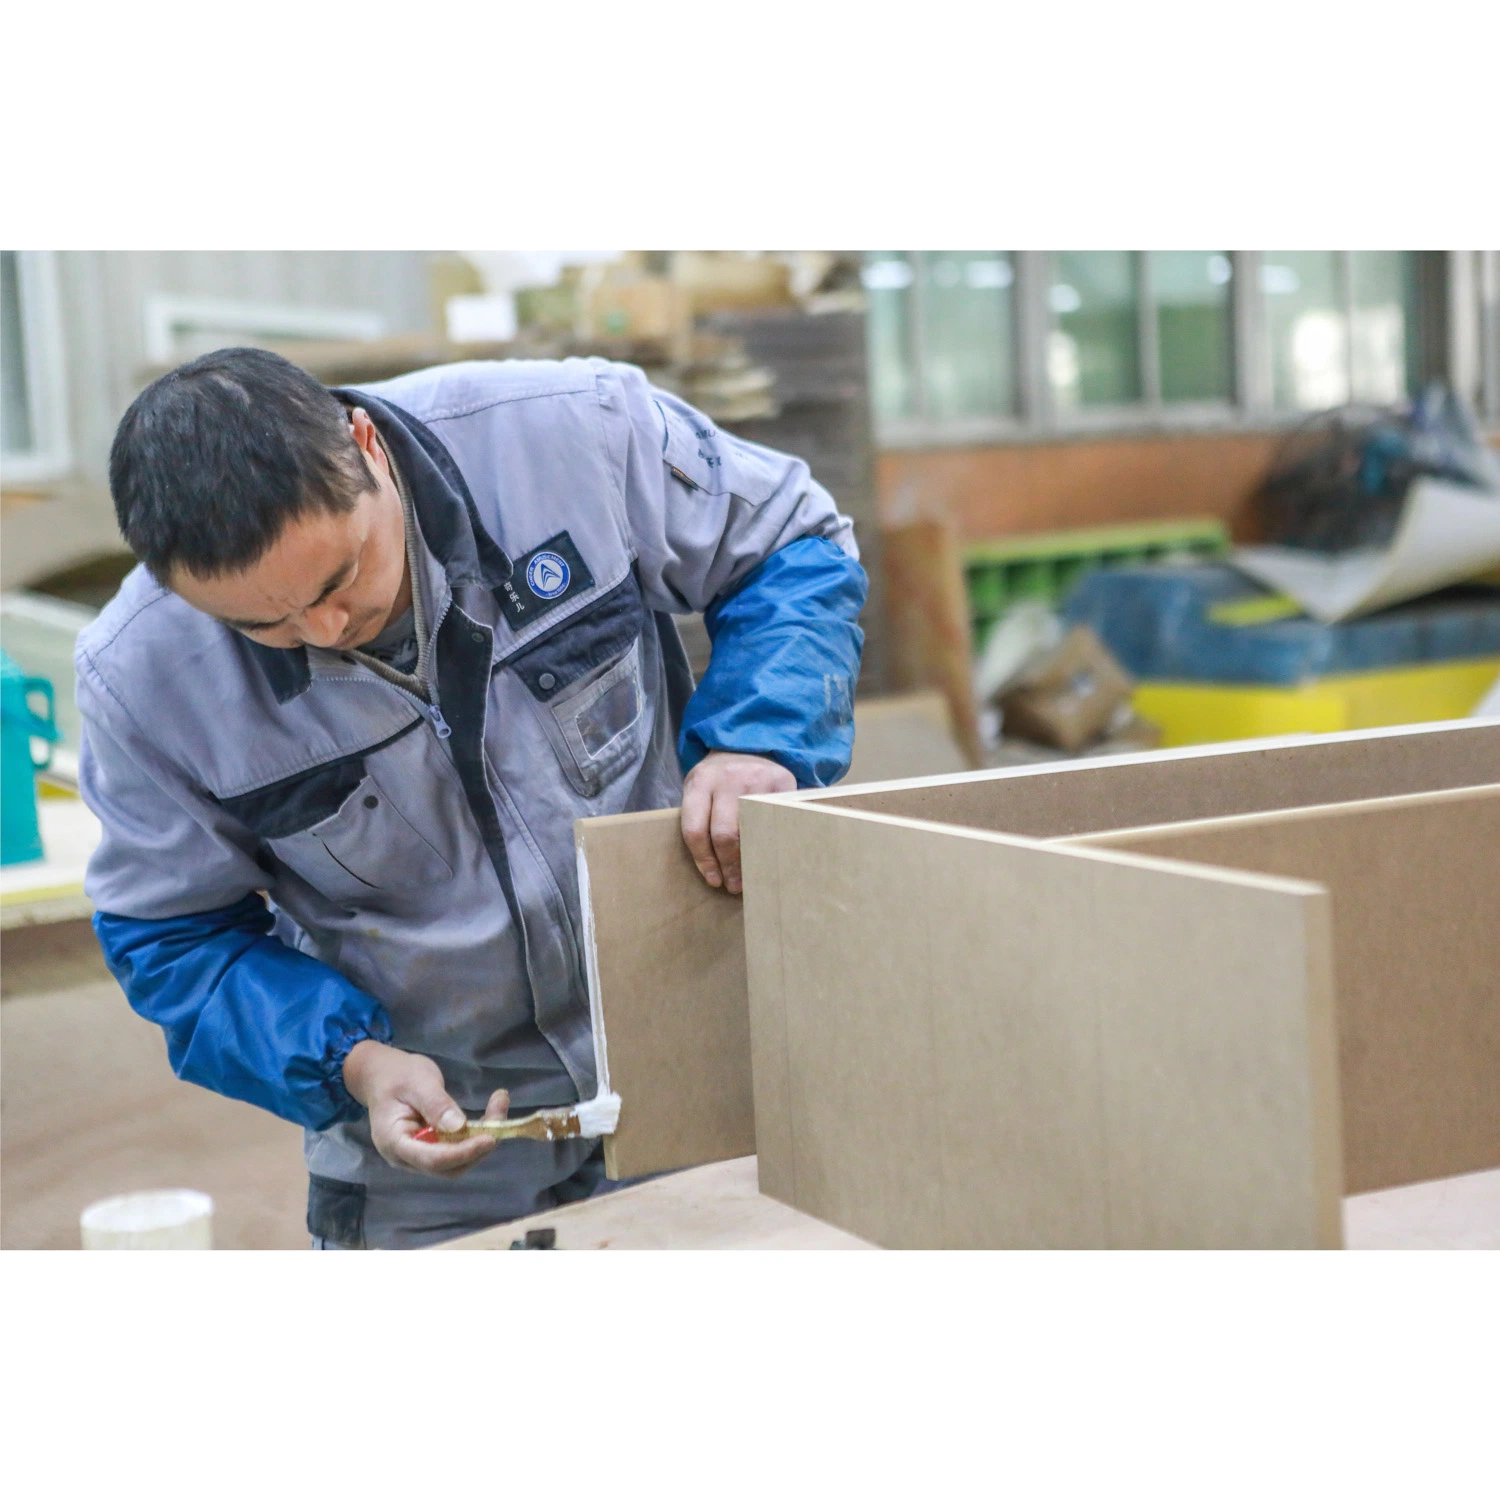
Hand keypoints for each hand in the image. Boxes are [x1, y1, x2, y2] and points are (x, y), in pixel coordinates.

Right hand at [343, 1039, 510, 1175]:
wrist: (380, 1075)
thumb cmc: (396, 1075)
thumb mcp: (417, 1082)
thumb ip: (436, 1105)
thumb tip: (460, 1127)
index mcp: (394, 1143)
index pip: (432, 1160)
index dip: (463, 1153)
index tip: (490, 1138)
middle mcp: (405, 1157)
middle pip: (448, 1167)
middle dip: (477, 1148)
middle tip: (500, 1116)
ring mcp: (417, 1156)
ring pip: (456, 1162)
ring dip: (481, 1141)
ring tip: (498, 1107)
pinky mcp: (430, 1148)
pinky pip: (455, 1150)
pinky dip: (475, 1136)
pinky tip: (490, 1114)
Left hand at [680, 750, 794, 895]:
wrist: (746, 744)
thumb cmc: (718, 778)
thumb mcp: (700, 788)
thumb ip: (700, 817)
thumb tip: (712, 867)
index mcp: (700, 783)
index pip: (695, 830)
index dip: (704, 861)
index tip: (713, 880)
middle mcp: (727, 779)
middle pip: (725, 834)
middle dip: (729, 866)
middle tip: (734, 885)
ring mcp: (756, 779)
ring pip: (753, 830)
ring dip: (751, 859)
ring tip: (751, 876)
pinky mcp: (780, 782)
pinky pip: (775, 820)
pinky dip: (773, 841)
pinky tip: (770, 854)